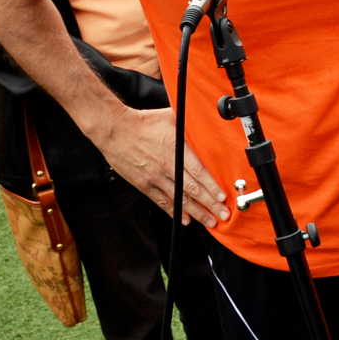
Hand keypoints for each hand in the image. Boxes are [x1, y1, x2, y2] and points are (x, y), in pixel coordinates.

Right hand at [93, 105, 228, 226]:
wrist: (115, 130)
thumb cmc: (143, 122)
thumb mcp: (173, 118)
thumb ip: (190, 127)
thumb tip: (207, 126)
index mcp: (176, 150)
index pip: (199, 172)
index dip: (212, 187)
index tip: (223, 197)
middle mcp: (167, 166)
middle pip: (193, 189)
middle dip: (210, 204)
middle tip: (223, 215)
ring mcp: (155, 177)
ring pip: (179, 199)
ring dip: (197, 212)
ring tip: (210, 221)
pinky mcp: (144, 184)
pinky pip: (162, 201)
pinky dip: (175, 212)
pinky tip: (185, 219)